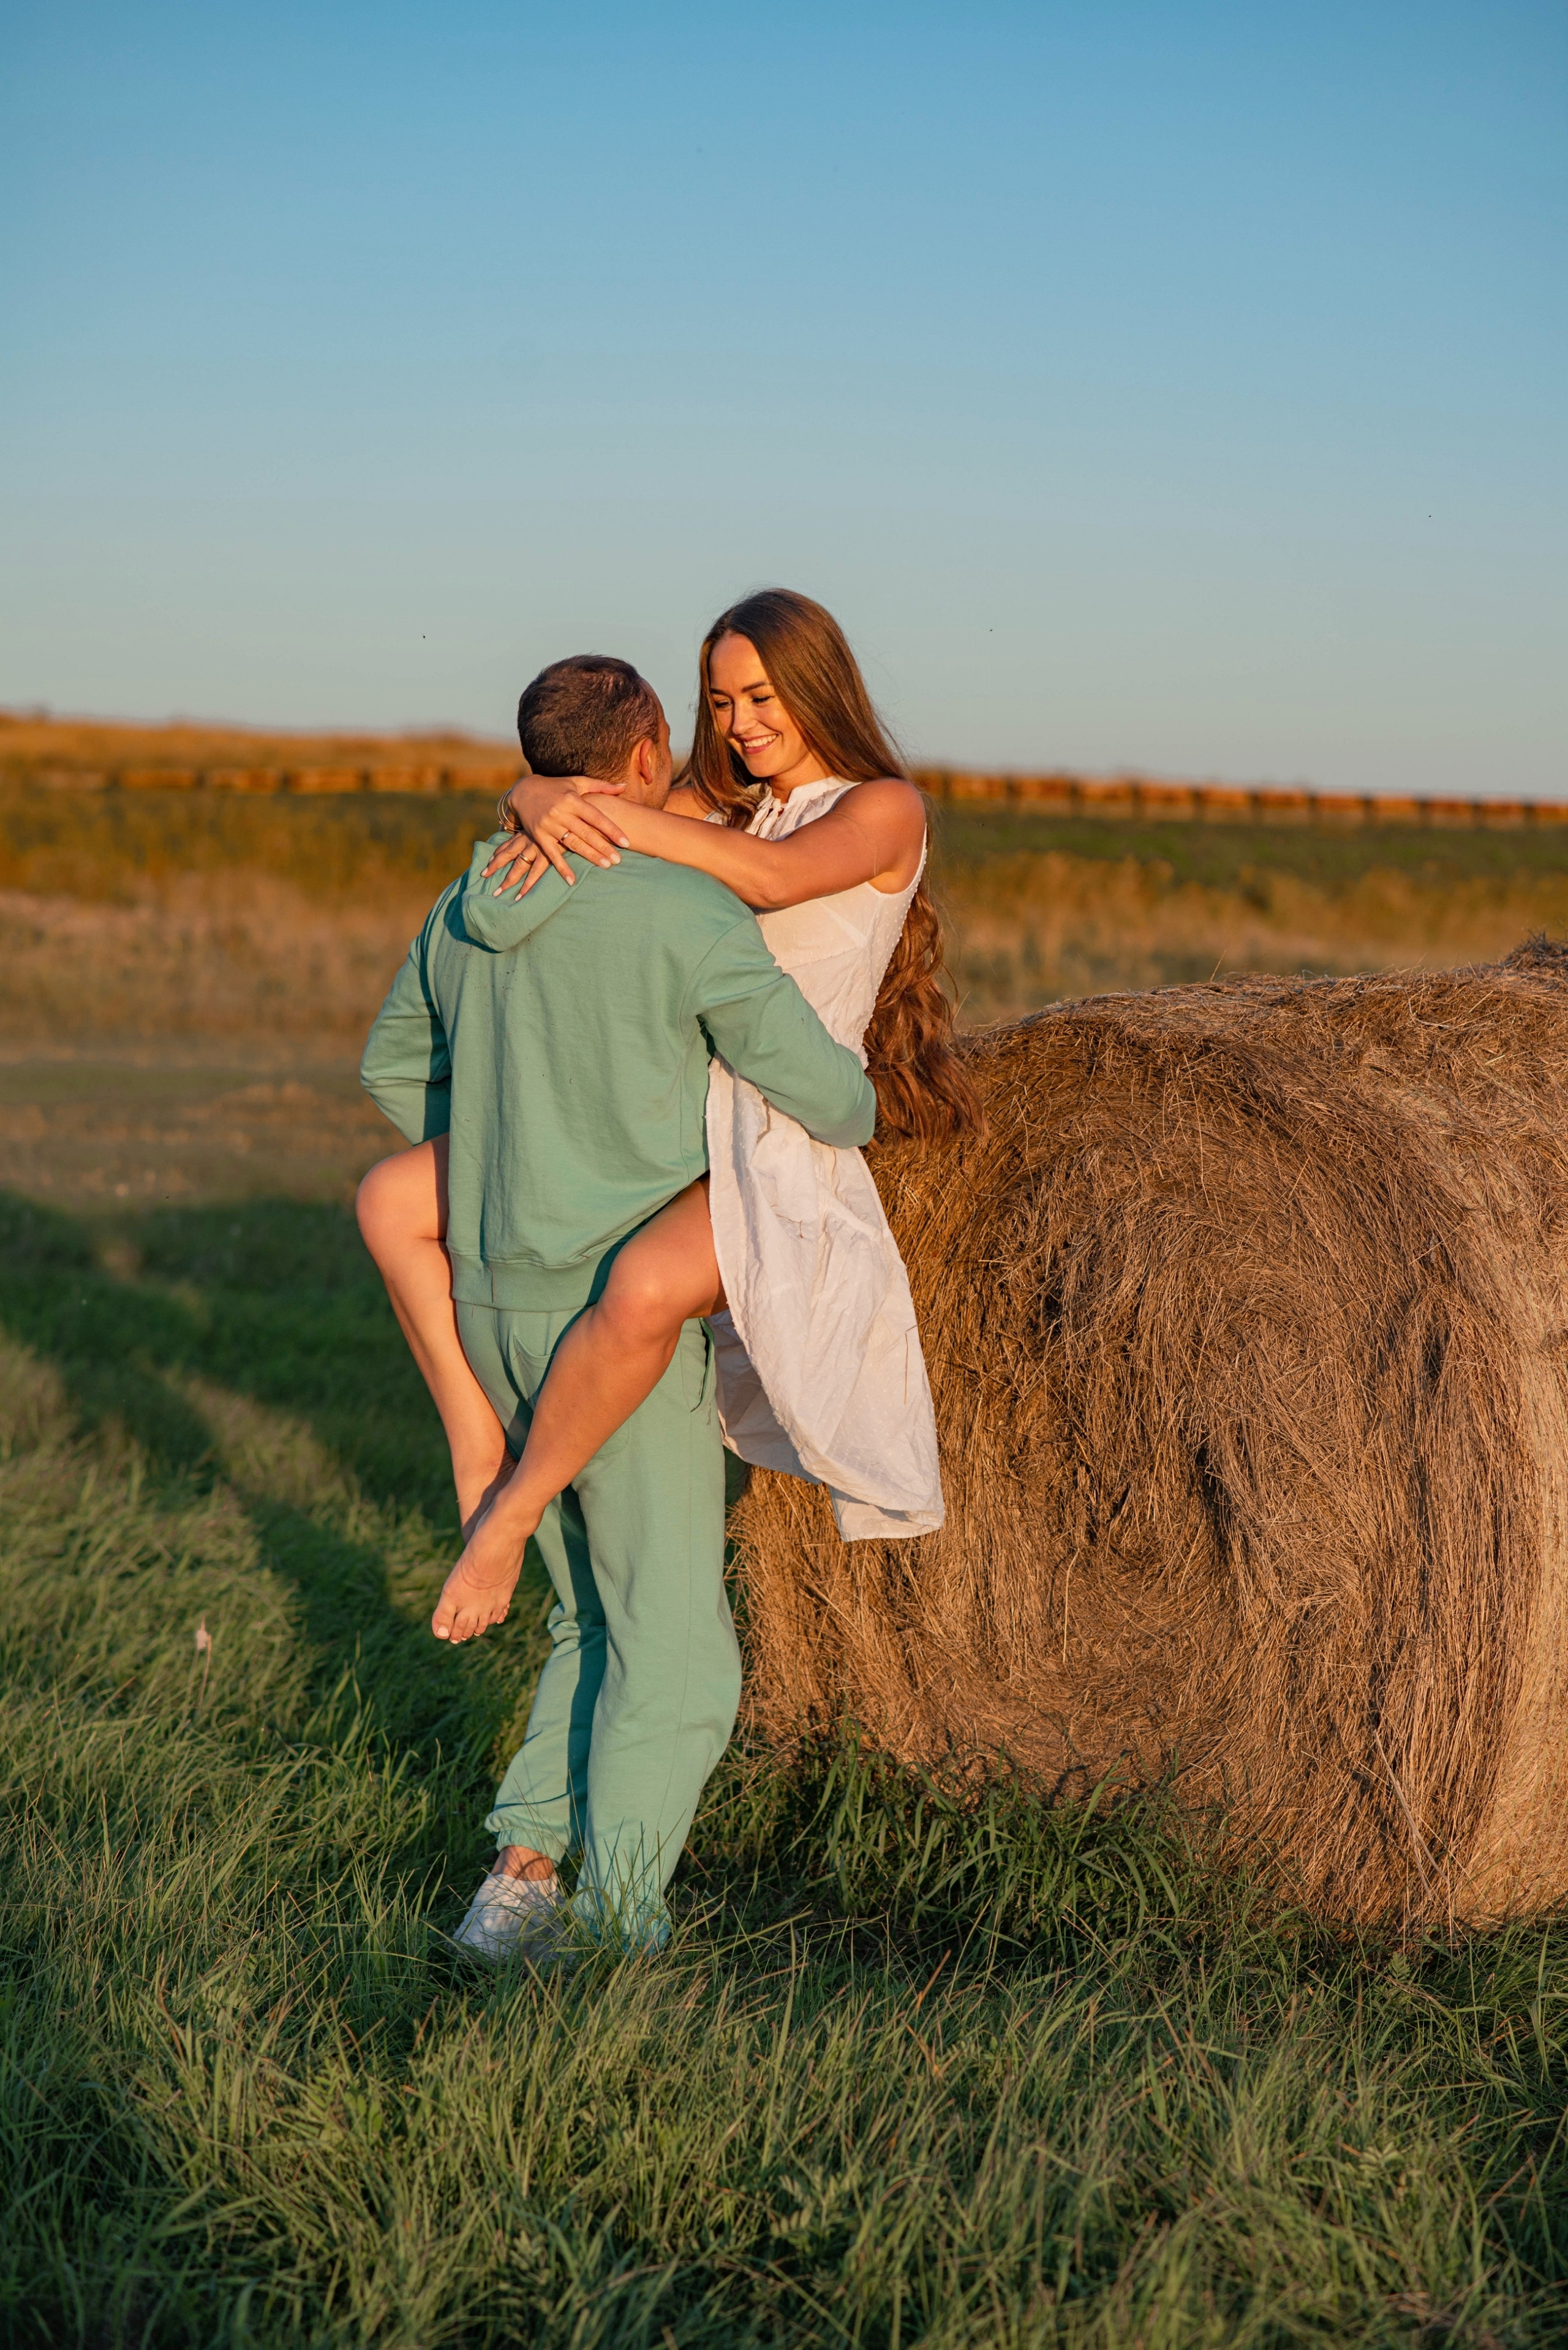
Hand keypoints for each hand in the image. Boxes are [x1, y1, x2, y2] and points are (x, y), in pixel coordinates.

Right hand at [484, 776, 630, 889]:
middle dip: (603, 847)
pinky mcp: (539, 835)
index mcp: (572, 800)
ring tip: (606, 865)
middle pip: (586, 833)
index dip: (612, 830)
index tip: (626, 843)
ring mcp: (549, 825)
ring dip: (589, 856)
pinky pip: (552, 854)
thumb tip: (624, 786)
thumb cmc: (556, 787)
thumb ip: (601, 786)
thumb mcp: (577, 782)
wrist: (524, 791)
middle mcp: (561, 812)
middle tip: (618, 860)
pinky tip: (572, 880)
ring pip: (572, 844)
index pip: (596, 817)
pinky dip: (562, 868)